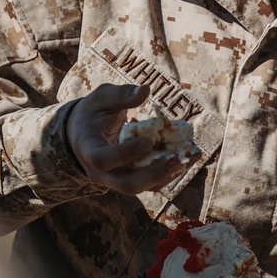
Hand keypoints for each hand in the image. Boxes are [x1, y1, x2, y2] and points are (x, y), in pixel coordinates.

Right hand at [64, 84, 189, 196]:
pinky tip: (190, 156)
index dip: (125, 154)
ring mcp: (116, 180)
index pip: (103, 160)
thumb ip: (121, 95)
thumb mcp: (101, 97)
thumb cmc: (93, 112)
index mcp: (88, 149)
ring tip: (193, 155)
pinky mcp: (132, 179)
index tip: (148, 142)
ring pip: (144, 187)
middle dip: (155, 174)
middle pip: (127, 185)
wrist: (83, 133)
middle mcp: (101, 172)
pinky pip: (153, 182)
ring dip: (170, 174)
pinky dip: (172, 171)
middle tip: (178, 159)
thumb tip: (146, 90)